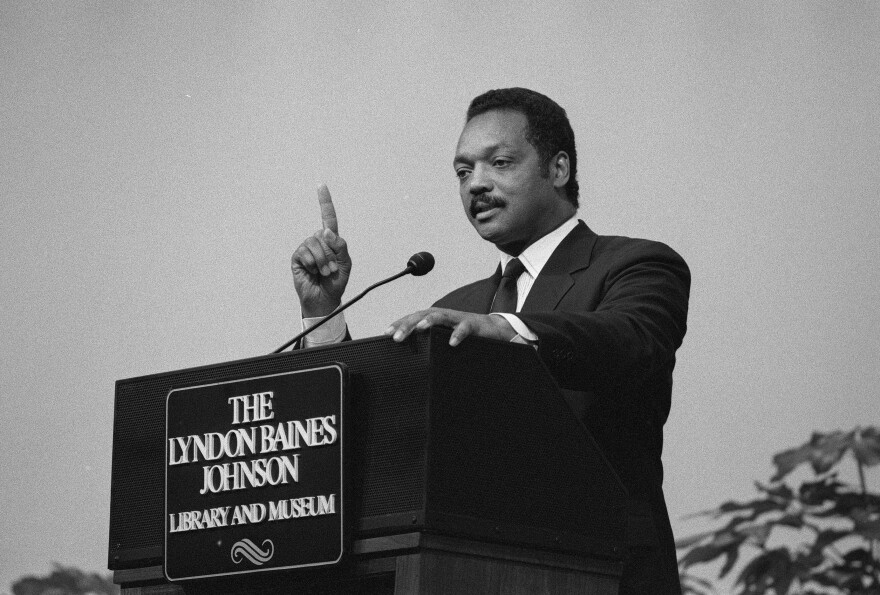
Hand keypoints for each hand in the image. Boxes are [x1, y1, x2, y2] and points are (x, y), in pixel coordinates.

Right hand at [291, 184, 351, 316]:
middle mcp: (317, 241)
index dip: (325, 202)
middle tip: (332, 269)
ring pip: (314, 244)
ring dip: (322, 261)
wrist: (324, 299)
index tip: (321, 185)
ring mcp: (306, 248)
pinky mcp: (297, 257)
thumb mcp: (346, 263)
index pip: (328, 218)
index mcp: (331, 240)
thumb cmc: (336, 281)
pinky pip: (304, 253)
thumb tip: (325, 231)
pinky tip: (312, 272)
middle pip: (323, 236)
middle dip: (330, 254)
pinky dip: (311, 264)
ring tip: (323, 272)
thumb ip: (340, 246)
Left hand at [385, 308, 516, 345]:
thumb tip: (409, 355)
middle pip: (422, 315)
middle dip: (408, 324)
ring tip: (419, 328)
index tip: (386, 333)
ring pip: (440, 316)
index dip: (399, 324)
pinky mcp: (473, 325)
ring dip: (428, 321)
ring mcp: (458, 319)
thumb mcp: (444, 336)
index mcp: (434, 319)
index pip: (413, 318)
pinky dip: (457, 334)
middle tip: (396, 336)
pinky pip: (464, 329)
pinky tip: (451, 342)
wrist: (494, 330)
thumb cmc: (465, 334)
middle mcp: (444, 316)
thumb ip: (429, 342)